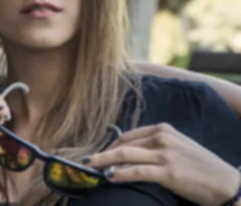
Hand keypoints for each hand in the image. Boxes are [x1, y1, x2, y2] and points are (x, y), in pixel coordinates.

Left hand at [85, 123, 240, 204]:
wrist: (226, 183)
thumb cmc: (200, 167)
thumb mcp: (177, 147)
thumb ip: (155, 146)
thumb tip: (128, 153)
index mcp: (163, 129)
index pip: (128, 135)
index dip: (110, 145)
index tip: (98, 154)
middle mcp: (162, 138)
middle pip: (122, 144)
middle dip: (102, 153)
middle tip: (85, 160)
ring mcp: (165, 154)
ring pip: (125, 155)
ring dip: (103, 161)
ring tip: (90, 167)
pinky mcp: (168, 171)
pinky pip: (137, 171)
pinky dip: (119, 173)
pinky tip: (108, 176)